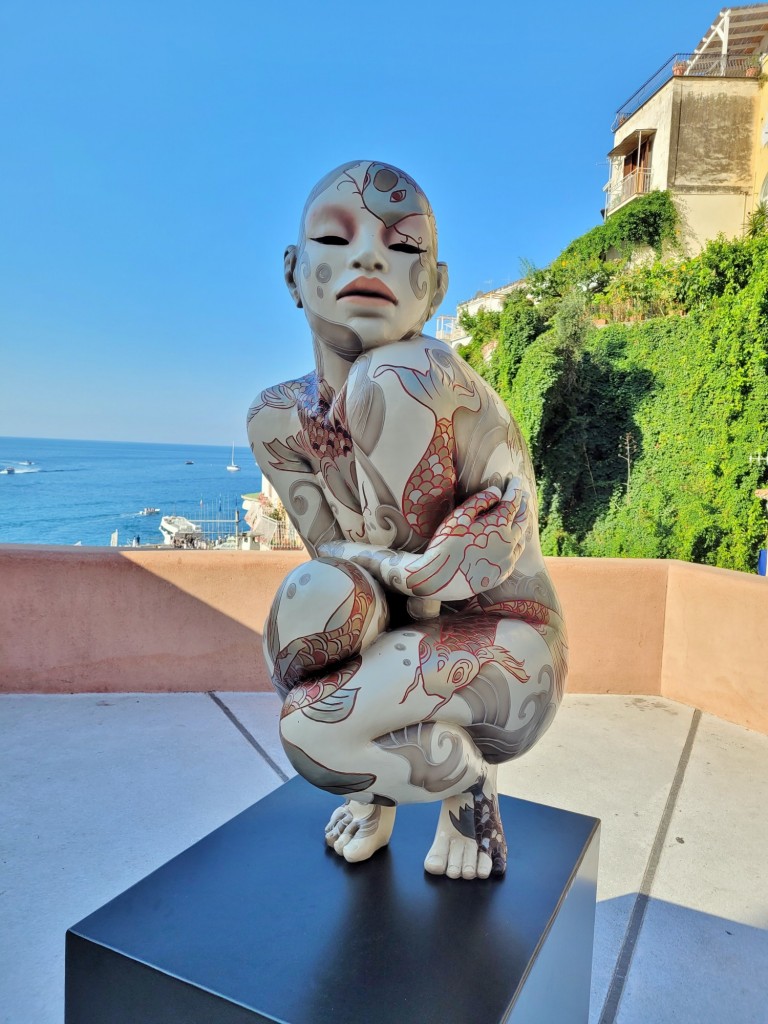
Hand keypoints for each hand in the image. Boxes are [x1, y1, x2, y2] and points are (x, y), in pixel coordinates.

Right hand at [405, 480, 527, 598]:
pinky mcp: (501, 574)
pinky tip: (511, 543)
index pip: (511, 503)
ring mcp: (506, 561)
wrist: (440, 579)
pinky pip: (513, 556)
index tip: (516, 480)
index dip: (514, 490)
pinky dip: (515, 545)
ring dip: (521, 526)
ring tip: (520, 517)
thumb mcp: (459, 517)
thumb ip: (480, 502)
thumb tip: (497, 491)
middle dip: (522, 506)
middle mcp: (508, 543)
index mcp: (498, 526)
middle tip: (523, 496)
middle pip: (521, 521)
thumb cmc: (446, 544)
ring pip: (520, 540)